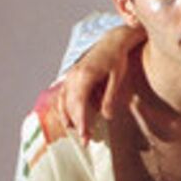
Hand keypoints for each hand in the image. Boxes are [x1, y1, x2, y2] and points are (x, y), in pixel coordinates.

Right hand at [57, 25, 142, 141]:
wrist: (113, 40)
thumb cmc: (118, 58)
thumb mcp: (117, 77)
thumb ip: (110, 97)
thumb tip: (107, 117)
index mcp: (84, 77)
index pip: (79, 105)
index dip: (81, 122)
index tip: (85, 137)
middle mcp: (73, 76)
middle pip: (70, 106)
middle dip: (77, 124)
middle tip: (85, 140)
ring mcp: (70, 75)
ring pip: (64, 101)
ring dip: (69, 117)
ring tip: (77, 131)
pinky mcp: (71, 75)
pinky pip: (63, 94)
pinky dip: (64, 107)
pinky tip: (69, 117)